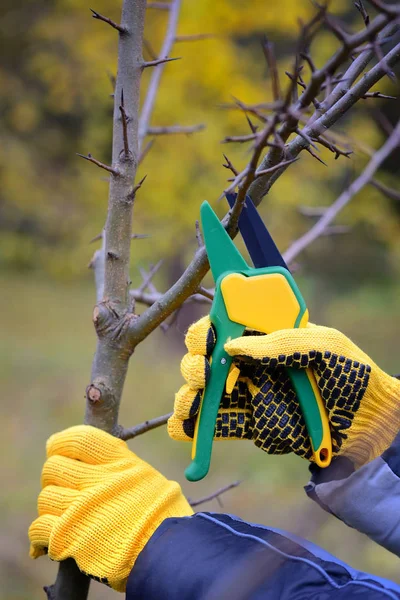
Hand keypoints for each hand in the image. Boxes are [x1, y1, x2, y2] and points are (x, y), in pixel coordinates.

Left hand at [29, 426, 191, 590]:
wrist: (165, 551)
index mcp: (118, 461)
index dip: (61, 442)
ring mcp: (81, 508)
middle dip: (54, 477)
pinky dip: (40, 535)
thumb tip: (98, 460)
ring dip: (51, 507)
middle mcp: (97, 480)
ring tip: (64, 516)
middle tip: (63, 487)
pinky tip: (48, 541)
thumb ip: (120, 466)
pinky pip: (39, 528)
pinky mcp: (69, 537)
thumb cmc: (162, 515)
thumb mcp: (146, 476)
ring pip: (46, 497)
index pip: (79, 438)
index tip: (56, 449)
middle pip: (54, 467)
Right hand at [168, 316, 399, 466]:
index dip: (208, 328)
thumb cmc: (354, 374)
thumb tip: (232, 345)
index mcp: (268, 337)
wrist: (373, 423)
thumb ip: (282, 343)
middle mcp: (253, 364)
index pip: (225, 325)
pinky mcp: (254, 425)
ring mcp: (251, 394)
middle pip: (206, 357)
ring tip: (197, 398)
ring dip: (191, 393)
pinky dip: (194, 427)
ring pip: (204, 390)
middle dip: (196, 362)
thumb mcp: (325, 346)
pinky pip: (218, 424)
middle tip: (206, 370)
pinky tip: (185, 426)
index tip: (208, 336)